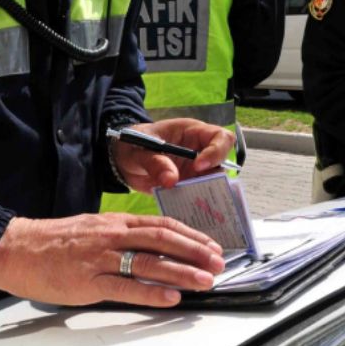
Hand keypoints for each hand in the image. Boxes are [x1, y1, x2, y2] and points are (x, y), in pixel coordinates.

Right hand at [0, 213, 225, 306]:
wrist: (18, 248)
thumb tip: (153, 249)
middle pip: (162, 240)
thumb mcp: (94, 229)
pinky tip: (171, 297)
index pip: (162, 225)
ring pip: (149, 262)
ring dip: (181, 272)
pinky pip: (125, 286)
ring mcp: (101, 257)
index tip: (211, 246)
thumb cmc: (56, 241)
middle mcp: (112, 235)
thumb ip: (122, 236)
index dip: (190, 235)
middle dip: (194, 252)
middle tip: (218, 263)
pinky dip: (151, 292)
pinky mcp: (88, 281)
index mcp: (115, 222)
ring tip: (204, 281)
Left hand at [111, 118, 235, 193]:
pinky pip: (199, 196)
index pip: (220, 137)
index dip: (216, 151)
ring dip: (206, 194)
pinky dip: (195, 205)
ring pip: (213, 183)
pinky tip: (188, 213)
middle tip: (197, 188)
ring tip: (194, 204)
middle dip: (215, 177)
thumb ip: (154, 162)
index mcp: (192, 133)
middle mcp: (199, 152)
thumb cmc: (132, 144)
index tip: (199, 166)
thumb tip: (171, 180)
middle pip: (223, 163)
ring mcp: (195, 171)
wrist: (122, 160)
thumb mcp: (139, 150)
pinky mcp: (188, 187)